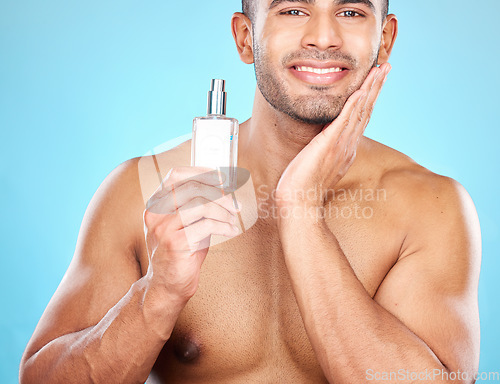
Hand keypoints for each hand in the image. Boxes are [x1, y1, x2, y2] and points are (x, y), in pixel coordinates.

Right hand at [143, 167, 240, 301]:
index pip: (176, 175)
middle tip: (235, 203)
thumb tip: (223, 187)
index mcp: (156, 204)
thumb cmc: (181, 252)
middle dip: (219, 193)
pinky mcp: (176, 243)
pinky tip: (231, 231)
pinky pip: (207, 225)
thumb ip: (196, 204)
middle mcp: (156, 214)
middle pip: (192, 188)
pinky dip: (224, 226)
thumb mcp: (185, 223)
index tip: (222, 178)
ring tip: (233, 219)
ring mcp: (164, 229)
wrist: (167, 285)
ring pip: (201, 205)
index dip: (201, 172)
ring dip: (223, 210)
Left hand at [276, 63, 390, 208]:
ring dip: (371, 88)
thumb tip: (323, 145)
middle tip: (386, 67)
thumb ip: (325, 153)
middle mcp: (348, 145)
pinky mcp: (329, 144)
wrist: (299, 202)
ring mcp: (340, 144)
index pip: (361, 118)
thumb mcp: (319, 165)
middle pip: (366, 110)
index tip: (376, 82)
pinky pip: (345, 120)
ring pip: (360, 111)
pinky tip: (361, 89)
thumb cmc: (303, 187)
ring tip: (380, 70)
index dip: (369, 98)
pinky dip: (354, 103)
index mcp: (346, 149)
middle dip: (377, 87)